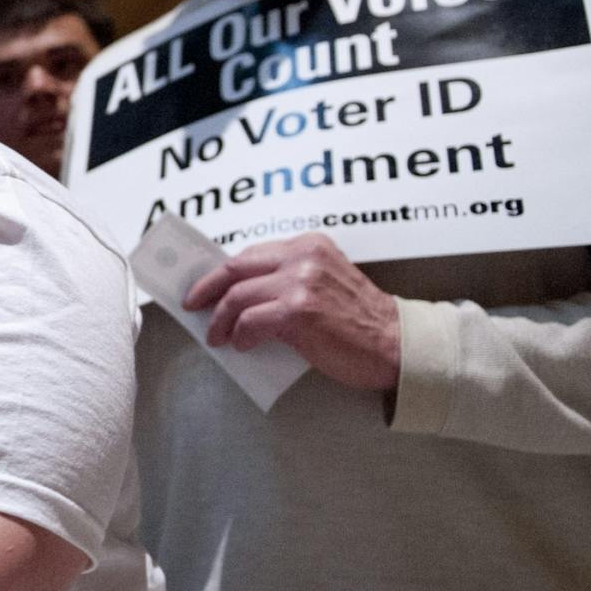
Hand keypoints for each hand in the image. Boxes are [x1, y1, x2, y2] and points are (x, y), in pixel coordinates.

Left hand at [184, 233, 400, 390]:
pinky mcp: (298, 311)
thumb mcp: (325, 282)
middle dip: (207, 289)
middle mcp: (304, 257)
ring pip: (238, 296)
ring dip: (220, 319)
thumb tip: (241, 294)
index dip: (222, 271)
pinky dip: (240, 335)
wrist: (397, 345)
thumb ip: (289, 278)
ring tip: (217, 336)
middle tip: (193, 306)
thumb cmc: (361, 322)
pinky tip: (242, 345)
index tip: (204, 286)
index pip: (251, 253)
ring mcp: (301, 282)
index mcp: (309, 245)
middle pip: (236, 268)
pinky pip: (251, 321)